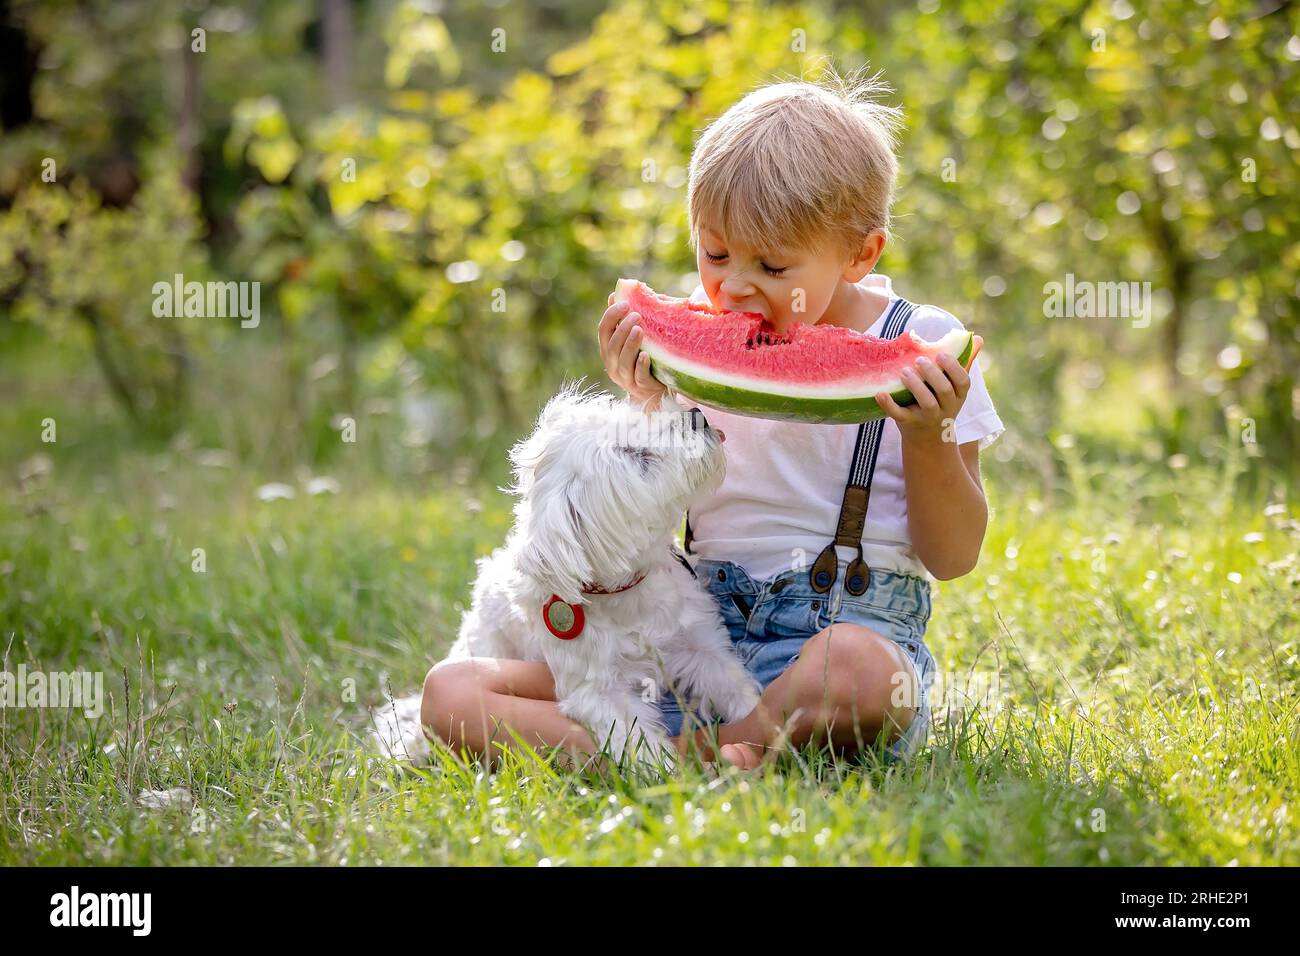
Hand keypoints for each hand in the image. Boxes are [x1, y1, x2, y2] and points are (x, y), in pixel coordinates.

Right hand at [599, 291, 668, 410]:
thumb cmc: (642, 358)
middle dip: (622, 329)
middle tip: (636, 315)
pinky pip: (638, 377)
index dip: (611, 316)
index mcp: (608, 349)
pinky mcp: (640, 387)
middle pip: (612, 346)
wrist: (653, 391)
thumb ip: (623, 320)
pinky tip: (646, 355)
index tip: (625, 303)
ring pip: (623, 362)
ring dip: (630, 344)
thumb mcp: (632, 339)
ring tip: (640, 330)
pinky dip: (641, 366)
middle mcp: (612, 364)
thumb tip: (615, 294)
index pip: (603, 330)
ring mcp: (625, 378)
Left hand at [875, 335, 982, 444]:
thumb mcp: (954, 388)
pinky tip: (880, 393)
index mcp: (958, 396)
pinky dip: (889, 405)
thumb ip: (964, 363)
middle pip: (944, 391)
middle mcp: (946, 408)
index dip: (953, 368)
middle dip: (933, 374)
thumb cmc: (941, 403)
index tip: (941, 355)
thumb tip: (978, 338)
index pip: (963, 382)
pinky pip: (899, 415)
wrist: (928, 439)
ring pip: (926, 403)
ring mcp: (928, 417)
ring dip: (916, 386)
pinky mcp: (909, 423)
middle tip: (919, 360)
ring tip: (904, 372)